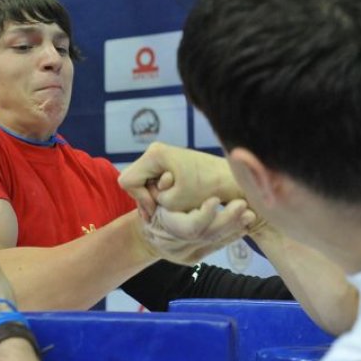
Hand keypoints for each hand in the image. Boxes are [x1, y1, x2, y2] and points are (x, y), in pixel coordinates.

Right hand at [118, 142, 240, 218]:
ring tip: (171, 205)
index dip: (139, 199)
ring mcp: (163, 153)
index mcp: (155, 154)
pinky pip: (154, 177)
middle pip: (134, 178)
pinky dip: (161, 191)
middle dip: (145, 197)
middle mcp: (155, 150)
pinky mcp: (170, 159)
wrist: (233, 179)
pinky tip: (175, 199)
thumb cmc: (206, 190)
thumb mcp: (174, 201)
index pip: (127, 181)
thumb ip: (152, 200)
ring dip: (154, 195)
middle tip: (161, 210)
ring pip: (144, 179)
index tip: (157, 209)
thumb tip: (145, 200)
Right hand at [141, 197, 254, 264]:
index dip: (205, 214)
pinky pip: (215, 247)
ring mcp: (186, 254)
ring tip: (249, 214)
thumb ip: (160, 189)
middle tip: (243, 206)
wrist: (145, 238)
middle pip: (207, 235)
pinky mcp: (194, 257)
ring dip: (233, 226)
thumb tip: (168, 177)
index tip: (216, 200)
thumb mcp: (149, 198)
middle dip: (227, 220)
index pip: (191, 227)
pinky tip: (244, 225)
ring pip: (213, 242)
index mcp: (165, 228)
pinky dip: (230, 235)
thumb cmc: (149, 209)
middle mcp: (176, 245)